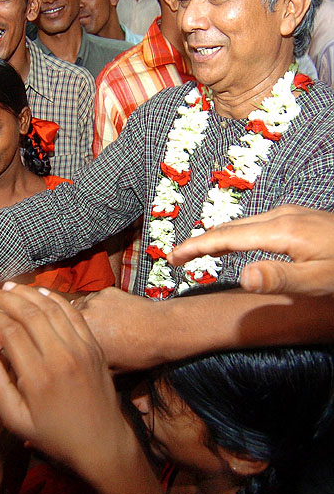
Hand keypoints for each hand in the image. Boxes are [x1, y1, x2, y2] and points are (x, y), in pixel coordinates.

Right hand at [0, 284, 133, 480]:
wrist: (101, 441)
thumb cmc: (55, 435)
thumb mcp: (18, 422)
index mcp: (38, 377)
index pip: (10, 333)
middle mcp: (61, 357)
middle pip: (30, 314)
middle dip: (7, 300)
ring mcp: (81, 348)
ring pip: (52, 308)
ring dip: (29, 293)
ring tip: (10, 287)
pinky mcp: (94, 345)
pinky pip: (73, 313)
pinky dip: (55, 299)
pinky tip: (40, 293)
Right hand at [75, 287, 164, 370]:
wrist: (160, 331)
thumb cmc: (139, 353)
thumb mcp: (110, 368)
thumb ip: (89, 360)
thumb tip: (79, 361)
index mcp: (82, 337)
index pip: (62, 332)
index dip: (66, 336)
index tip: (71, 338)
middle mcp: (84, 316)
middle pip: (69, 317)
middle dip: (76, 323)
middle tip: (93, 332)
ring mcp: (95, 301)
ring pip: (83, 306)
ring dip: (89, 313)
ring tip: (105, 324)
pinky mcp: (107, 291)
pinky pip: (96, 297)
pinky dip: (102, 305)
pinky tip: (115, 315)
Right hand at [168, 205, 333, 295]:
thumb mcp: (320, 280)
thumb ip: (280, 278)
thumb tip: (242, 278)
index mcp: (281, 231)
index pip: (226, 237)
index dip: (197, 247)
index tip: (173, 257)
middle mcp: (281, 216)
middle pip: (230, 226)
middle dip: (201, 240)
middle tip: (178, 257)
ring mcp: (291, 213)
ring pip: (243, 223)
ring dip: (218, 236)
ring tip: (200, 251)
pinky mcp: (299, 217)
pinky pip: (257, 224)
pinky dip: (237, 234)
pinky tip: (239, 243)